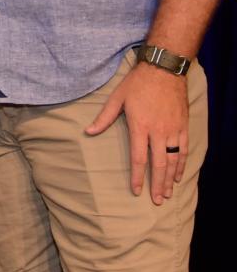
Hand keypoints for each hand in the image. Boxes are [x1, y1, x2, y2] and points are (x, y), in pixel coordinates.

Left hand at [85, 62, 188, 204]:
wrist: (163, 70)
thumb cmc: (137, 84)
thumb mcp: (116, 98)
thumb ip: (104, 118)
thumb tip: (88, 132)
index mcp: (140, 126)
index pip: (138, 157)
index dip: (138, 176)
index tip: (137, 191)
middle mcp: (158, 131)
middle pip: (158, 164)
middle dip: (157, 184)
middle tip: (156, 201)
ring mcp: (172, 129)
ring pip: (173, 160)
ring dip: (170, 179)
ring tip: (167, 193)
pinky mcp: (183, 125)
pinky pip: (184, 149)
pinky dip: (182, 164)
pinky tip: (178, 175)